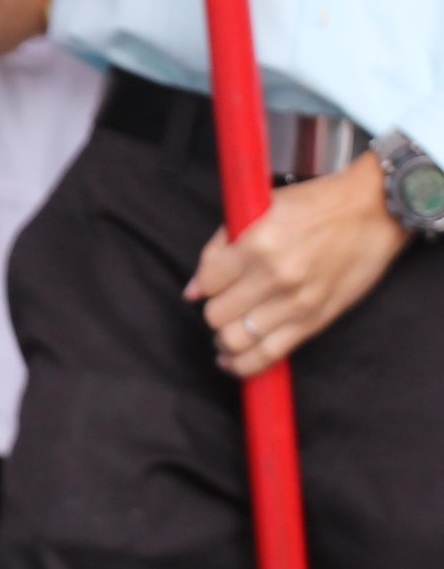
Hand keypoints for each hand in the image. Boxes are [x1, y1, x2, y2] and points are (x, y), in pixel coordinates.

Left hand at [189, 157, 406, 377]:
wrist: (373, 213)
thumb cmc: (314, 204)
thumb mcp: (259, 209)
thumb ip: (220, 246)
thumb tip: (193, 290)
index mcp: (256, 244)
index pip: (208, 283)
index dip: (203, 286)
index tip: (211, 284)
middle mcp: (274, 278)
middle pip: (218, 315)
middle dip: (213, 313)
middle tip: (221, 306)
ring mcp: (297, 303)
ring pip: (238, 341)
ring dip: (224, 342)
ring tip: (223, 338)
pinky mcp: (316, 321)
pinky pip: (271, 354)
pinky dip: (245, 364)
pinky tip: (233, 361)